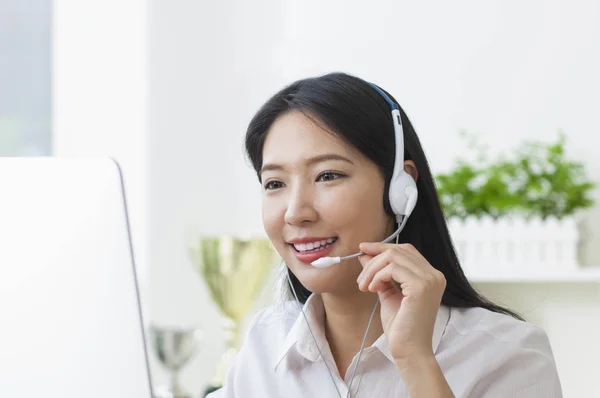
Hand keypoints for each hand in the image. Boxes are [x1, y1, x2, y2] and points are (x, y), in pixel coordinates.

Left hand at [356, 242, 445, 363]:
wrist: (409, 351)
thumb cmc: (401, 327)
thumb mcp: (388, 294)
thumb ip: (380, 274)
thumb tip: (365, 255)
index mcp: (430, 276)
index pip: (406, 250)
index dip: (383, 247)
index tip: (363, 249)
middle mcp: (434, 275)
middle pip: (398, 250)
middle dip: (374, 258)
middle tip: (360, 276)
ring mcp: (430, 280)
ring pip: (392, 257)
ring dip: (372, 269)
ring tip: (364, 286)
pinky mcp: (421, 286)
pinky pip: (391, 269)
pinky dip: (377, 276)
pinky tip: (372, 289)